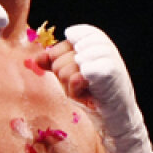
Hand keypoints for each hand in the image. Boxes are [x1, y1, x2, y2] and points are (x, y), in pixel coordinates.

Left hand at [37, 24, 152, 152]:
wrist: (115, 115)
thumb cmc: (93, 93)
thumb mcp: (69, 74)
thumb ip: (53, 62)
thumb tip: (36, 59)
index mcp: (94, 37)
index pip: (60, 44)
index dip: (61, 62)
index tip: (76, 73)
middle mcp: (100, 43)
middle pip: (58, 59)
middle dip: (65, 77)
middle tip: (84, 85)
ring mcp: (105, 56)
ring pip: (64, 70)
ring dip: (71, 88)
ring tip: (87, 91)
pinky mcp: (107, 71)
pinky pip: (74, 79)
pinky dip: (77, 92)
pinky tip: (89, 96)